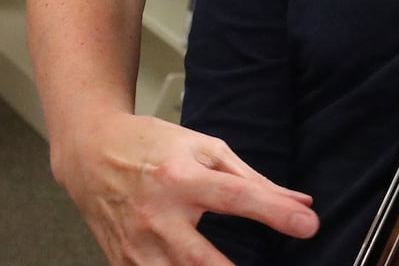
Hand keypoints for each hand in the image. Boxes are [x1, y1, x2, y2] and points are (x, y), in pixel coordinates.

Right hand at [55, 113, 317, 264]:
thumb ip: (253, 180)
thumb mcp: (204, 148)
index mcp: (180, 177)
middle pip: (200, 258)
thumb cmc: (153, 145)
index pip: (236, 197)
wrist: (89, 152)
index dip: (274, 212)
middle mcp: (156, 215)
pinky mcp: (122, 263)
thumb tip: (301, 204)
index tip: (309, 225)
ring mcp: (135, 246)